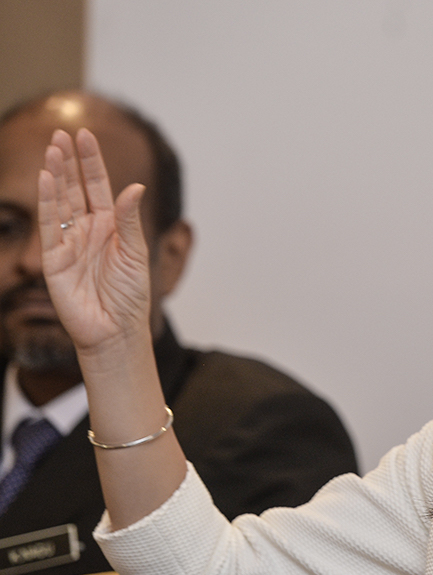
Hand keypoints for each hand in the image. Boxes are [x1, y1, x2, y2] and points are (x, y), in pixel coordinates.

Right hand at [38, 129, 151, 355]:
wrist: (116, 330)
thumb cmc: (130, 296)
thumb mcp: (136, 254)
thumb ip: (130, 221)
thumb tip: (134, 187)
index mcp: (111, 226)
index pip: (98, 186)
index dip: (92, 162)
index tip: (85, 135)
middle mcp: (88, 230)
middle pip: (75, 189)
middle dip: (69, 162)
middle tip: (62, 134)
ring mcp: (69, 242)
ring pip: (59, 202)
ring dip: (56, 175)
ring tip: (53, 149)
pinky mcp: (53, 259)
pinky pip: (49, 226)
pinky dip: (46, 202)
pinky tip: (44, 178)